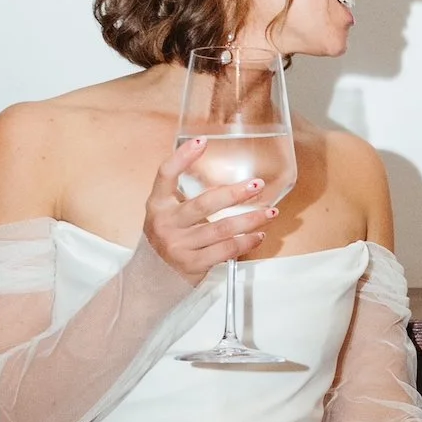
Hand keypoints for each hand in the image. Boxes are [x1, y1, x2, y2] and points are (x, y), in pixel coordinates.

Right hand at [143, 140, 277, 283]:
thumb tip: (224, 181)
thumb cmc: (167, 240)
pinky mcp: (192, 264)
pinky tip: (258, 235)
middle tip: (257, 185)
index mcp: (157, 204)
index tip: (202, 141)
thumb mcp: (166, 215)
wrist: (152, 279)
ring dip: (250, 219)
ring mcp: (178, 245)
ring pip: (222, 229)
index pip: (166, 174)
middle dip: (235, 193)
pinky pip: (226, 250)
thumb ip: (184, 198)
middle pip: (204, 203)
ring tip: (269, 212)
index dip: (183, 157)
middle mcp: (165, 223)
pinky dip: (246, 242)